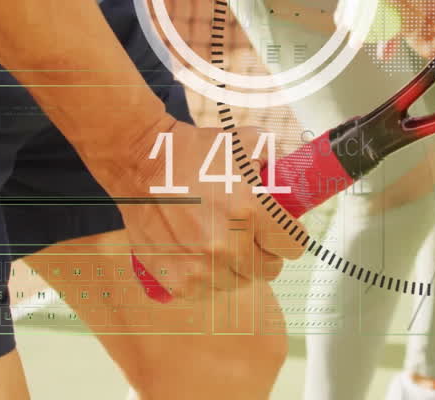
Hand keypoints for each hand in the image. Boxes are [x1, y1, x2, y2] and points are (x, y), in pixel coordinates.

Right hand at [114, 121, 306, 299]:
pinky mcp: (177, 281)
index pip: (293, 246)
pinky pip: (207, 292)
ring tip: (219, 240)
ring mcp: (201, 268)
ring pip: (238, 283)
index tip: (280, 230)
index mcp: (250, 212)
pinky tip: (198, 254)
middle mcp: (227, 246)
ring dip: (235, 266)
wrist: (142, 164)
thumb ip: (276, 159)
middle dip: (264, 251)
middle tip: (250, 234)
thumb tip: (293, 175)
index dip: (289, 236)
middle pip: (269, 269)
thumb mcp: (245, 142)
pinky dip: (206, 278)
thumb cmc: (192, 153)